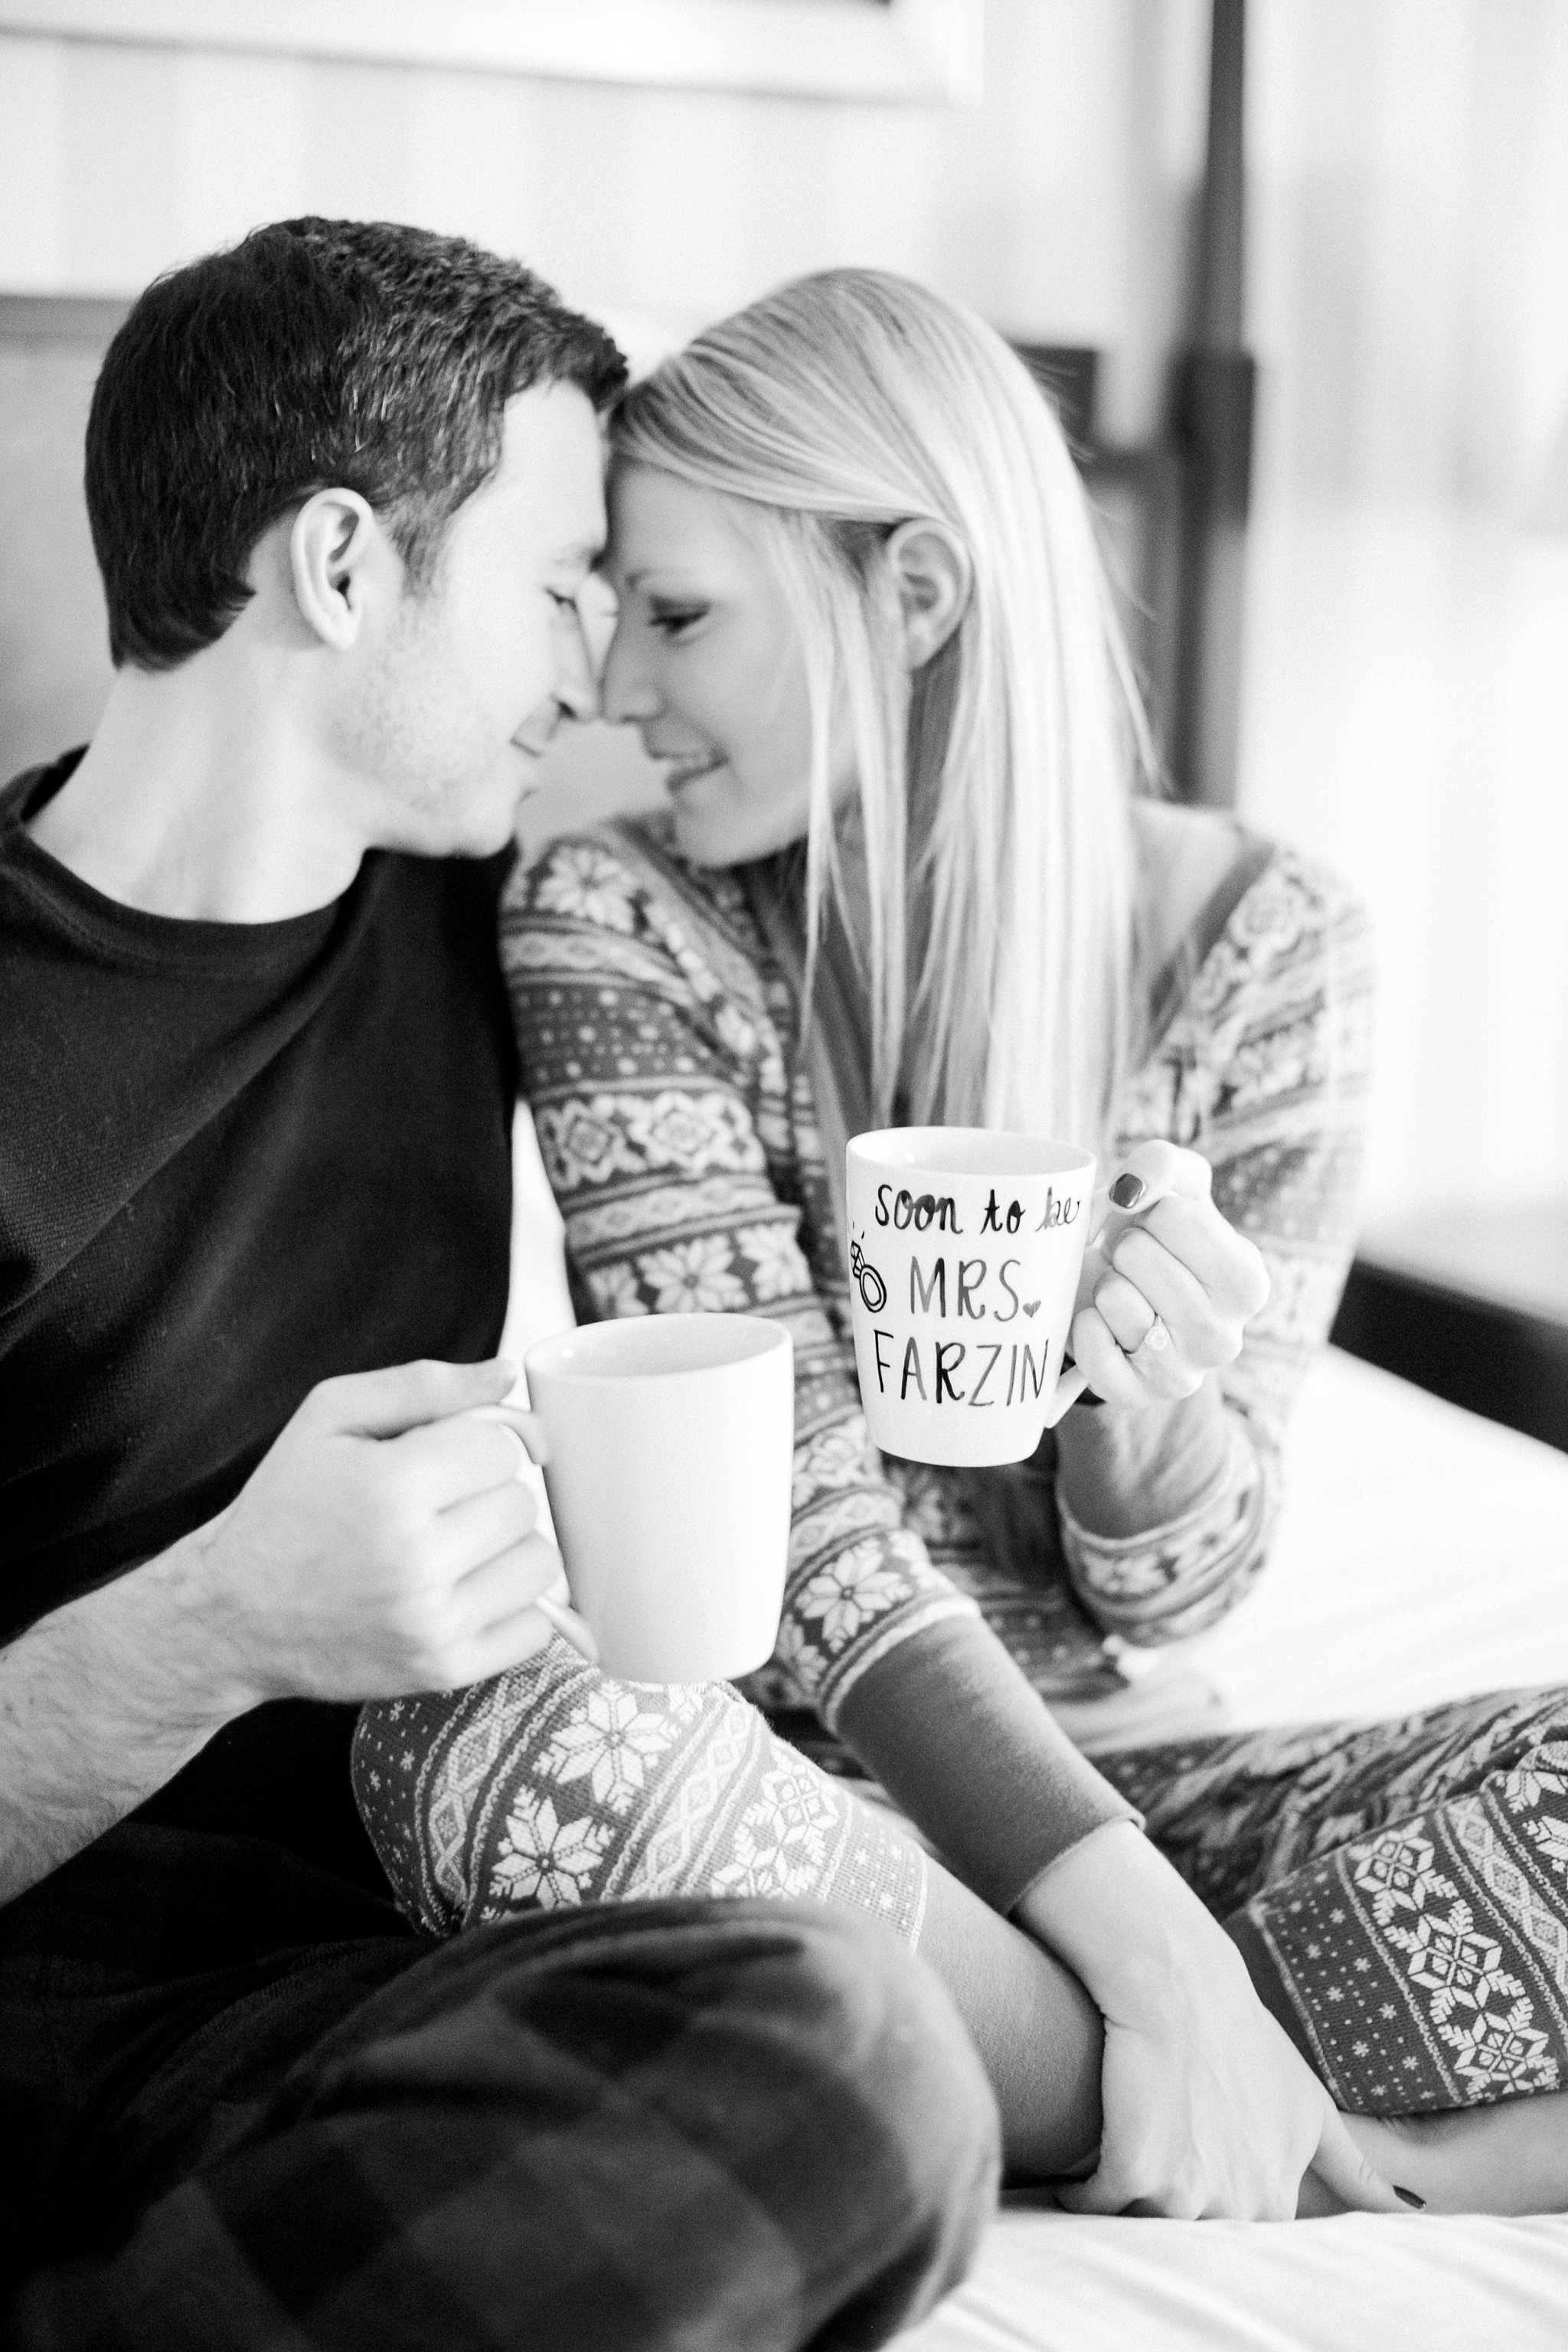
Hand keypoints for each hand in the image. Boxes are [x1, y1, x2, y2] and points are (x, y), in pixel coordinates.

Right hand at [193, 1357, 571, 1702]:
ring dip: (506, 1550)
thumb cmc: (283, 1508)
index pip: (504, 1447)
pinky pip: (535, 1629)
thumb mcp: (329, 1417)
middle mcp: (416, 1560)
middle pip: (523, 1504)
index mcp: (391, 1486)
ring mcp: (433, 1623)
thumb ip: (423, 1386)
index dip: (477, 1445)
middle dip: (488, 1495)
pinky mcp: (443, 1670)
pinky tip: (464, 1592)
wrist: (231, 1615)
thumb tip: (505, 1375)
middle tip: (439, 1506)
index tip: (448, 1458)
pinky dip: (511, 1608)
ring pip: (540, 1564)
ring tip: (454, 1548)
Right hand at [1020, 1824, 1409, 2219]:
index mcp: (1277, 2197)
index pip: (1239, 2237)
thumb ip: (1354, 2172)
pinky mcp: (1135, 2173)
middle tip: (1157, 2141)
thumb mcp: (1310, 2106)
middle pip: (1189, 2235)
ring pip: (1143, 2222)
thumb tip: (1409, 2213)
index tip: (1194, 2158)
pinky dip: (1080, 2189)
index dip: (1210, 2198)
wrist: (1180, 1984)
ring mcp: (1187, 2194)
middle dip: (1169, 2201)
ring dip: (1124, 2195)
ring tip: (1122, 2140)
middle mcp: (1240, 2205)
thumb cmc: (1242, 2036)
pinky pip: (1095, 2204)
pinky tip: (1079, 2162)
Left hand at [1068, 1141, 1268, 1410]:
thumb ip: (1162, 1164)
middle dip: (1125, 1248)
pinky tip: (1101, 1323)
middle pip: (1138, 1254)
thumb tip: (1129, 1192)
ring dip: (1105, 1285)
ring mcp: (1182, 1374)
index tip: (1158, 1233)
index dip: (1151, 1213)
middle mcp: (1225, 1337)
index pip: (1175, 1216)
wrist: (1127, 1301)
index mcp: (1248, 1283)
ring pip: (1113, 1298)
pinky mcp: (1134, 1396)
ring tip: (1123, 1294)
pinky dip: (1083, 1325)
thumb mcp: (1175, 1188)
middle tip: (1135, 1266)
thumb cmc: (1159, 1241)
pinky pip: (1091, 1349)